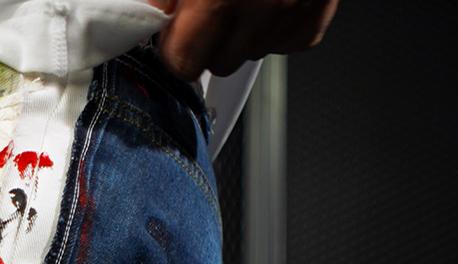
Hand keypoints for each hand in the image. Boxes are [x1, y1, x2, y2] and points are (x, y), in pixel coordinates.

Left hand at [150, 0, 340, 78]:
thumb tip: (145, 13)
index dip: (176, 46)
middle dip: (210, 40)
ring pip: (250, 53)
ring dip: (244, 31)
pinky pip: (282, 42)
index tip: (176, 31)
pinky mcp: (312, 20)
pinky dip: (274, 25)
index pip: (184, 61)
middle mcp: (260, 6)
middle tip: (213, 4)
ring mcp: (290, 14)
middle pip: (218, 63)